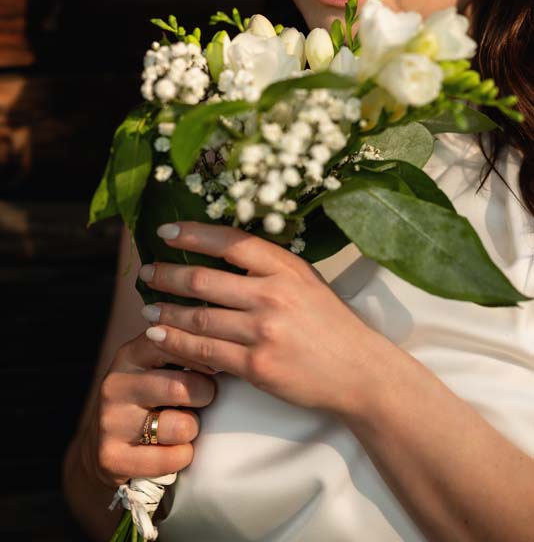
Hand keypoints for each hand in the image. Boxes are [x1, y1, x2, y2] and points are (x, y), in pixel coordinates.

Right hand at [85, 332, 215, 488]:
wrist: (107, 448)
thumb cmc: (149, 399)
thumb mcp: (157, 366)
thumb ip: (183, 348)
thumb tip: (223, 336)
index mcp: (130, 355)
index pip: (172, 344)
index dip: (202, 355)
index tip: (218, 365)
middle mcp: (116, 384)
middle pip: (181, 388)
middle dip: (204, 395)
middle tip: (203, 398)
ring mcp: (111, 422)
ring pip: (181, 426)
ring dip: (192, 429)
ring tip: (182, 426)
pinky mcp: (112, 457)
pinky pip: (172, 458)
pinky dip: (182, 457)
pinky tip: (171, 450)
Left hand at [138, 220, 378, 418]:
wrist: (358, 372)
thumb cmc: (331, 324)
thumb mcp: (306, 282)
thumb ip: (268, 268)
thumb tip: (220, 253)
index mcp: (286, 267)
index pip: (230, 242)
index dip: (193, 234)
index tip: (166, 232)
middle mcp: (273, 295)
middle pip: (204, 280)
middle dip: (167, 275)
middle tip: (147, 272)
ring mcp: (263, 332)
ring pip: (199, 317)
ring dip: (165, 311)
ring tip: (147, 306)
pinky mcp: (256, 366)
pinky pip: (206, 352)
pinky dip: (178, 342)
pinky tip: (160, 335)